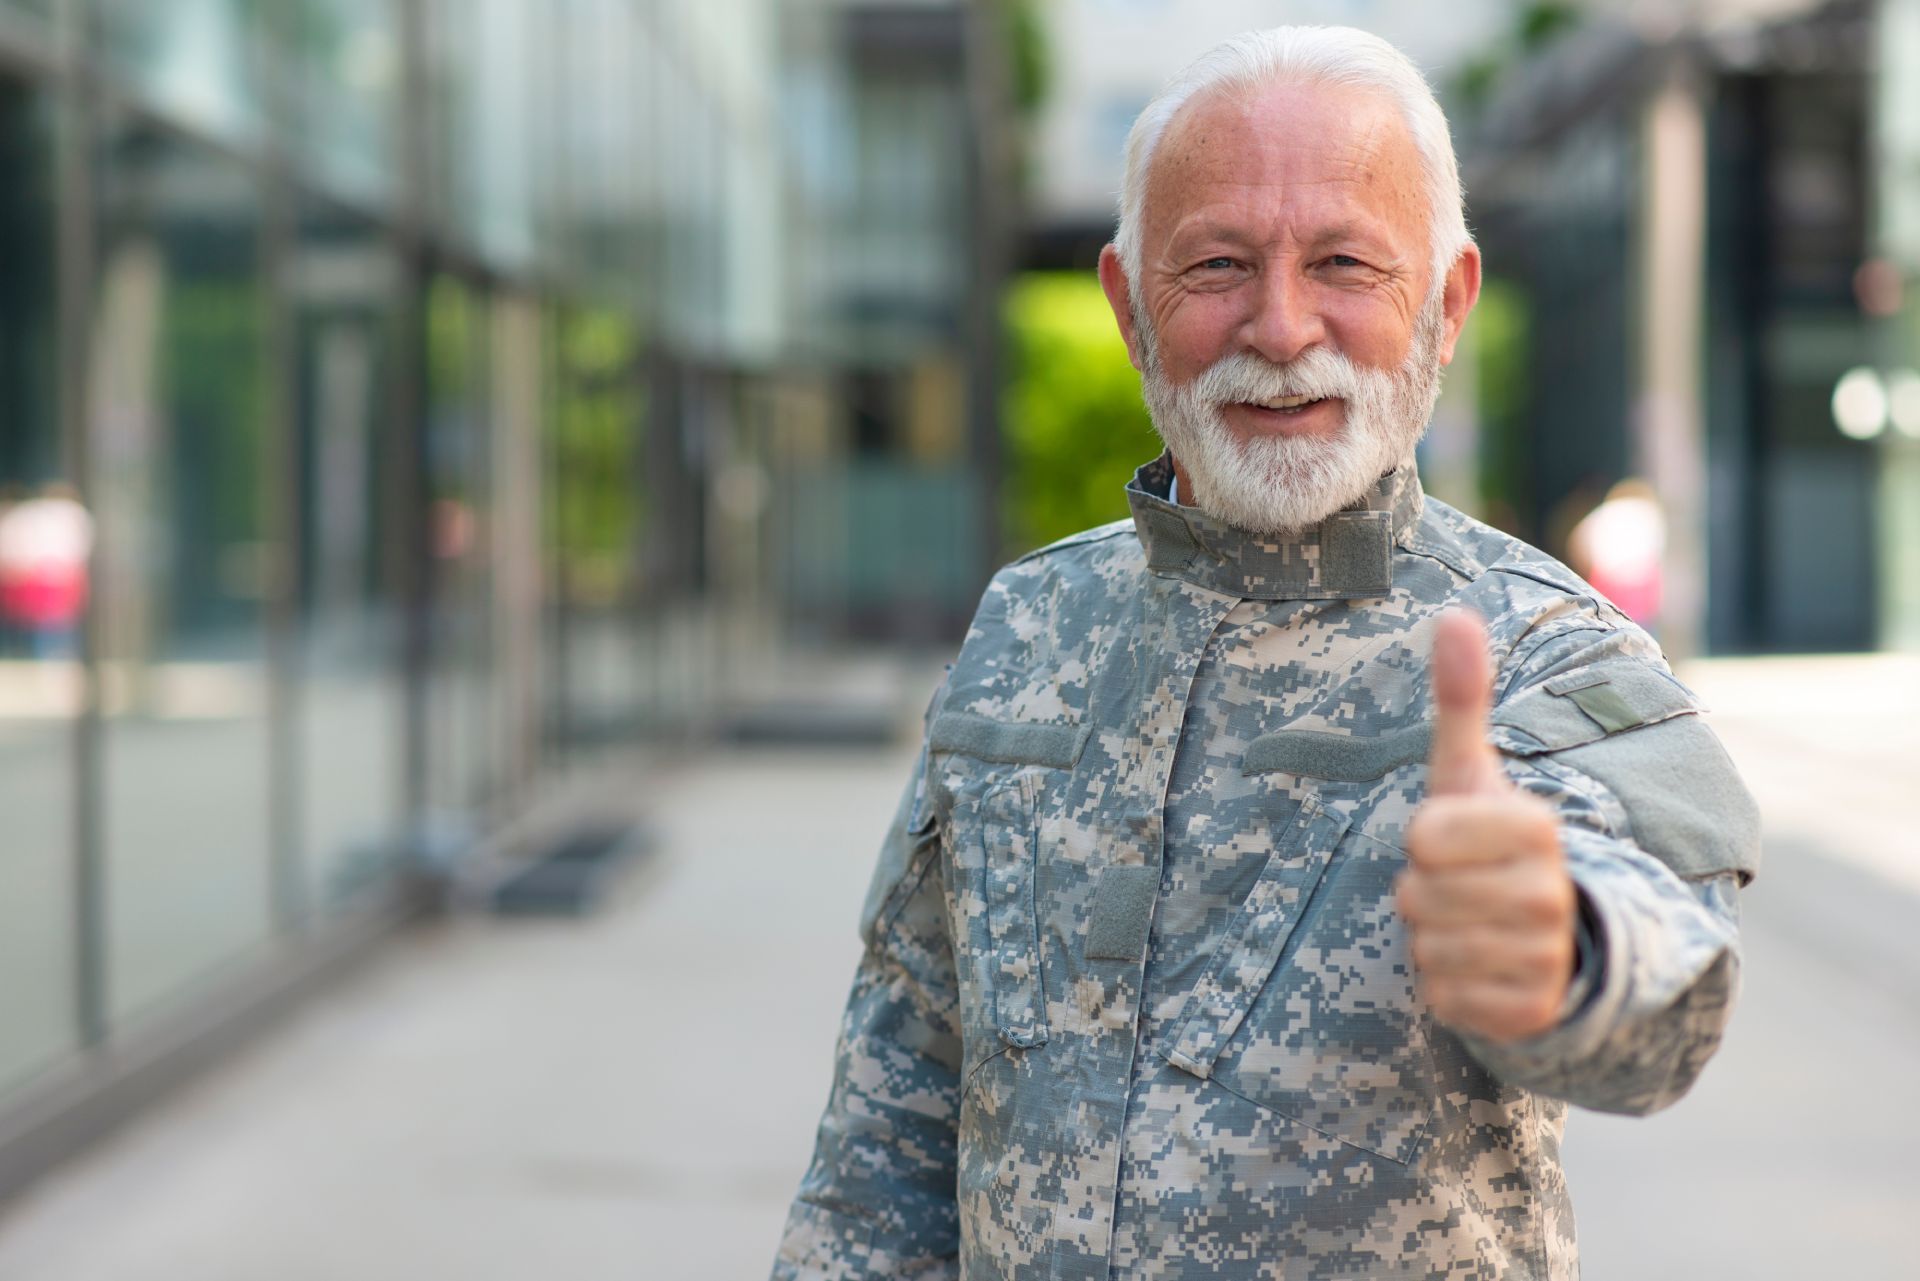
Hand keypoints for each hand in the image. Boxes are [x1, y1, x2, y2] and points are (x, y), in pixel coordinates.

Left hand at [1397, 610, 1576, 1042]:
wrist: (1551, 936)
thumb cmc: (1489, 843)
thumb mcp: (1470, 773)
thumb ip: (1460, 698)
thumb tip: (1453, 614)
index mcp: (1537, 827)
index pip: (1423, 837)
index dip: (1421, 840)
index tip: (1451, 840)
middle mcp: (1552, 892)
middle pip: (1417, 895)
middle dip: (1419, 893)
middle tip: (1454, 887)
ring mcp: (1547, 956)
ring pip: (1428, 949)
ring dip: (1429, 939)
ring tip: (1464, 923)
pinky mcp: (1531, 1012)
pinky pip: (1445, 999)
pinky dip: (1443, 987)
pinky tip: (1473, 966)